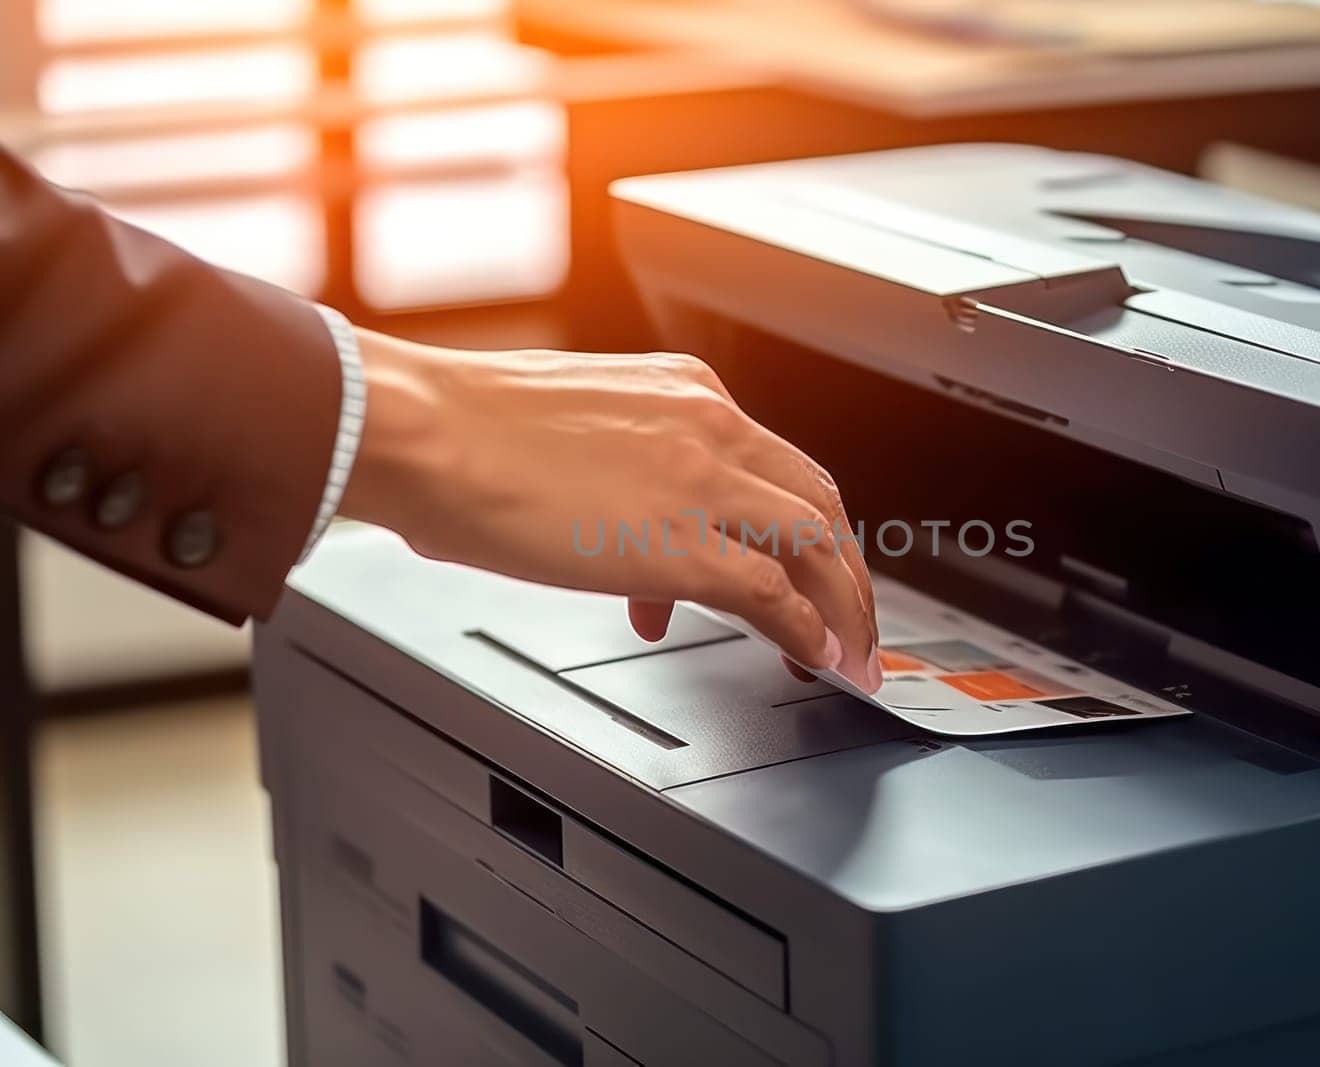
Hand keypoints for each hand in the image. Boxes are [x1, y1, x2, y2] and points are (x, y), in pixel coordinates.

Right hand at [339, 330, 881, 692]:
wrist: (418, 429)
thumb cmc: (460, 430)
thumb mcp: (568, 434)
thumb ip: (618, 481)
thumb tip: (623, 540)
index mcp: (681, 390)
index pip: (772, 461)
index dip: (799, 522)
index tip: (803, 564)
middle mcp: (707, 422)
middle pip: (818, 499)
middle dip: (846, 565)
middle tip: (853, 612)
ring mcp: (700, 479)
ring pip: (817, 544)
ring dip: (844, 605)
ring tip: (848, 652)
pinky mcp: (681, 541)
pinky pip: (774, 592)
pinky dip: (806, 628)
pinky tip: (812, 656)